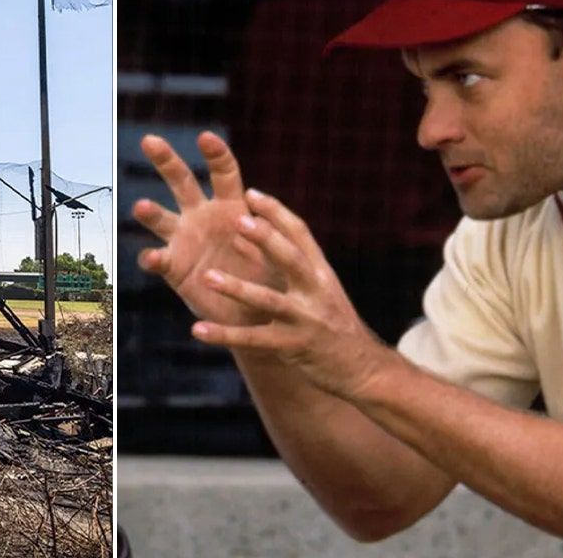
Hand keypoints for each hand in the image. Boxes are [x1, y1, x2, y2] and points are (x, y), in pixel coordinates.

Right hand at [134, 132, 270, 325]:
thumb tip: (257, 203)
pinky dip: (153, 259)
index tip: (205, 138)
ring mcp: (184, 240)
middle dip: (166, 161)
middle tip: (149, 140)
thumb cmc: (270, 277)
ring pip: (160, 218)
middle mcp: (202, 216)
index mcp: (232, 206)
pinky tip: (153, 258)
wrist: (255, 314)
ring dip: (150, 212)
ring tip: (141, 206)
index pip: (223, 172)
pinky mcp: (173, 268)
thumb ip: (270, 230)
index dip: (215, 154)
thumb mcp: (278, 251)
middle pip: (181, 182)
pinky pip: (158, 260)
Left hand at [190, 188, 390, 398]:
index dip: (276, 212)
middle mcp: (316, 290)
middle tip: (238, 219)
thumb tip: (250, 236)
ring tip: (207, 277)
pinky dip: (225, 335)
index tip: (252, 193)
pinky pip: (254, 340)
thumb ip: (287, 264)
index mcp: (321, 272)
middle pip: (291, 258)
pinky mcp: (294, 346)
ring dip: (237, 288)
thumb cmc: (334, 324)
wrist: (364, 368)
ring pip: (269, 299)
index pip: (300, 234)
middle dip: (266, 238)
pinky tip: (199, 330)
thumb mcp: (318, 289)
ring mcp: (306, 319)